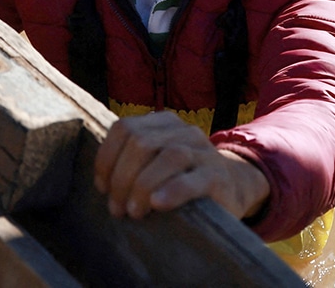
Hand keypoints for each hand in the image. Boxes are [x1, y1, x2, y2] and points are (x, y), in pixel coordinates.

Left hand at [93, 111, 268, 220]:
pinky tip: (158, 204)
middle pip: (141, 143)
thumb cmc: (182, 178)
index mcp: (163, 122)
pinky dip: (172, 191)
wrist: (233, 187)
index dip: (107, 158)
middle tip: (117, 209)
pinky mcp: (217, 176)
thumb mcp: (157, 162)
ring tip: (134, 212)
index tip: (102, 187)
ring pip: (167, 156)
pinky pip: (192, 179)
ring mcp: (203, 151)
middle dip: (121, 178)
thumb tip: (101, 183)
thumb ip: (133, 161)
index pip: (124, 128)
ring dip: (142, 186)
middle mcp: (183, 131)